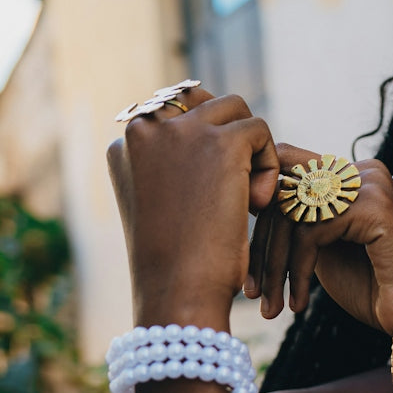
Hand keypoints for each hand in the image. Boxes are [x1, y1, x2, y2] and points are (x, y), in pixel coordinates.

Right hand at [107, 89, 279, 327]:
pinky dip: (268, 167)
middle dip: (228, 138)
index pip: (173, 116)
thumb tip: (207, 142)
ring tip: (248, 199)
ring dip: (251, 151)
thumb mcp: (159, 207)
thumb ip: (170, 168)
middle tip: (235, 189)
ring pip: (236, 111)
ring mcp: (181, 131)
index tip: (208, 194)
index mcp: (123, 145)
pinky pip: (260, 132)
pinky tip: (256, 206)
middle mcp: (144, 128)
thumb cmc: (173, 264)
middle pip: (204, 103)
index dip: (204, 150)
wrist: (179, 290)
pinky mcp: (221, 143)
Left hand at [246, 148, 392, 342]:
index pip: (285, 173)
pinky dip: (297, 271)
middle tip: (252, 292)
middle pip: (283, 191)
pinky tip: (299, 303)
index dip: (259, 217)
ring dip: (274, 266)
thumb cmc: (372, 288)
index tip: (248, 265)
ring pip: (291, 213)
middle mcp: (361, 170)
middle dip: (261, 247)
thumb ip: (296, 221)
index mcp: (351, 175)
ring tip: (270, 306)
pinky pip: (310, 231)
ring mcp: (369, 183)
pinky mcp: (373, 206)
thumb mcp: (322, 248)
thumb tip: (248, 202)